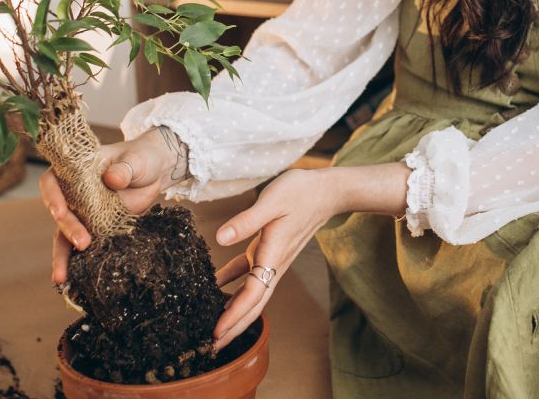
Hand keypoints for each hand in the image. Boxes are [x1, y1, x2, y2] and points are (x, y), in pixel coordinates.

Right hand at [40, 128, 178, 283]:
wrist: (155, 171)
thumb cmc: (141, 159)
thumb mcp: (136, 160)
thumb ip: (124, 169)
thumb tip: (112, 180)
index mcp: (75, 171)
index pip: (51, 182)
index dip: (51, 197)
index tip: (60, 212)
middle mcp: (73, 193)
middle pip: (60, 214)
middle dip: (68, 230)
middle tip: (83, 243)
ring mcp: (83, 212)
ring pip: (65, 236)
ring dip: (64, 256)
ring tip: (62, 278)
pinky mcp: (97, 228)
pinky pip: (83, 246)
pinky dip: (79, 263)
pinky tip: (76, 281)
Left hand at [211, 162, 411, 348]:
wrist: (327, 191)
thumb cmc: (301, 193)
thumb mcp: (272, 201)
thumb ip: (246, 221)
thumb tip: (220, 238)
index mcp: (274, 255)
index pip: (253, 294)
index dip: (234, 315)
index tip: (217, 332)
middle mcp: (274, 264)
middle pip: (253, 304)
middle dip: (234, 327)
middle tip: (212, 347)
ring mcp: (272, 259)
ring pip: (251, 293)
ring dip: (233, 311)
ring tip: (214, 327)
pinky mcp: (269, 250)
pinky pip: (248, 274)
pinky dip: (232, 283)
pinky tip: (214, 285)